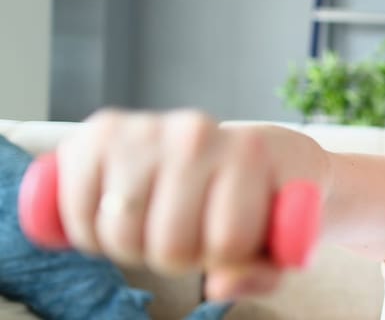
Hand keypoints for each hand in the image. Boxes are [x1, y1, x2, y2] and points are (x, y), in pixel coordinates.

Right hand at [51, 109, 327, 299]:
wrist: (239, 148)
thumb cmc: (262, 199)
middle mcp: (197, 133)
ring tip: (155, 223)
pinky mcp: (100, 132)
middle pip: (170, 245)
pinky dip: (88, 231)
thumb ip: (261, 271)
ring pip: (121, 234)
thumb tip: (220, 285)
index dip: (225, 259)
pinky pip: (76, 211)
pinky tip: (115, 215)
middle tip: (188, 233)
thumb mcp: (279, 238)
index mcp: (250, 154)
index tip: (229, 240)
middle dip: (178, 257)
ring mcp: (146, 129)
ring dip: (133, 246)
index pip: (227, 244)